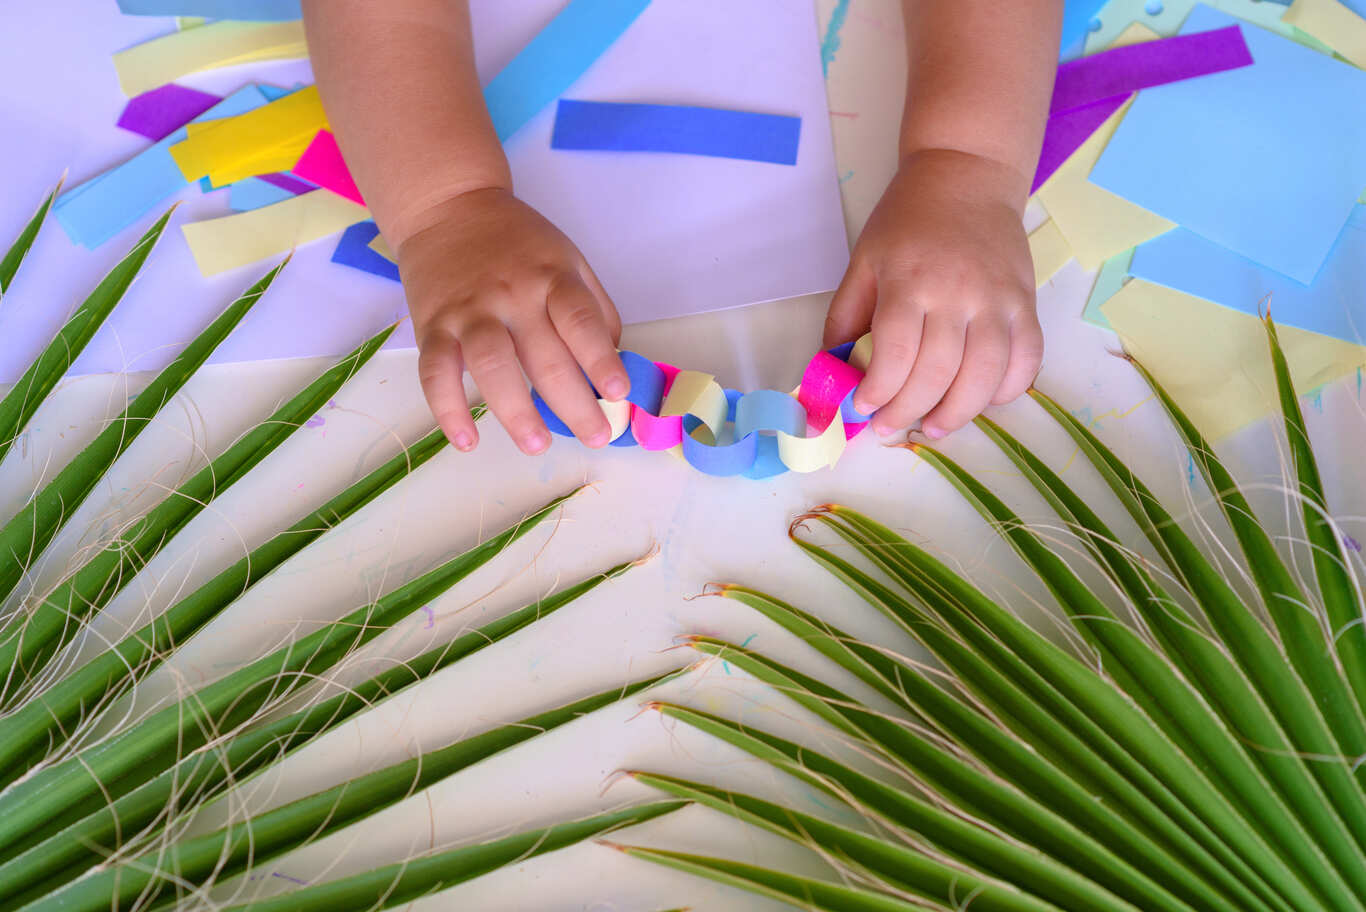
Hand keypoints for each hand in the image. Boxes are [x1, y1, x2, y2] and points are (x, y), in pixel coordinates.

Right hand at [396, 187, 629, 454]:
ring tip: (537, 445)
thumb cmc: (517, 243)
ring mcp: (470, 311)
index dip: (601, 359)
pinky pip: (436, 372)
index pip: (581, 322)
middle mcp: (512, 295)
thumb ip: (593, 309)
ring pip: (492, 366)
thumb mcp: (568, 260)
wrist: (447, 207)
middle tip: (595, 437)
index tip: (618, 393)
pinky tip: (467, 440)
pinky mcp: (432, 325)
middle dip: (573, 404)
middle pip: (545, 356)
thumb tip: (612, 363)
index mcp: (553, 278)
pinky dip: (447, 409)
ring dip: (515, 411)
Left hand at [824, 149, 1043, 438]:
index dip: (877, 392)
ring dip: (957, 414)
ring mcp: (998, 300)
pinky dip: (1006, 391)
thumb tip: (832, 373)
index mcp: (910, 282)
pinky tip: (979, 401)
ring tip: (931, 427)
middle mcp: (958, 294)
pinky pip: (1026, 360)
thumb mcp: (863, 262)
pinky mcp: (1025, 303)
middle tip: (888, 427)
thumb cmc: (908, 221)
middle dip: (907, 411)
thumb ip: (845, 319)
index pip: (895, 355)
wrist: (968, 176)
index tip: (863, 408)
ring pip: (985, 376)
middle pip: (937, 374)